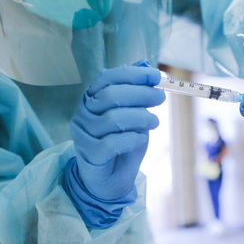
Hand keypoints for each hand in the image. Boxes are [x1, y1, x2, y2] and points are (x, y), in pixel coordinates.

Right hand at [63, 60, 165, 227]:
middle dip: (141, 94)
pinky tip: (140, 139)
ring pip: (113, 119)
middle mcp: (83, 114)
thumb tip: (145, 64)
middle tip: (161, 98)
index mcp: (91, 99)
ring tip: (154, 122)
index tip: (156, 76)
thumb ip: (136, 91)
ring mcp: (83, 135)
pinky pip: (112, 143)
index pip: (107, 78)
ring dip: (140, 118)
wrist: (110, 180)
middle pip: (111, 96)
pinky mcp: (89, 155)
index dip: (132, 75)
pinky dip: (132, 139)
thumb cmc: (122, 143)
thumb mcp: (133, 114)